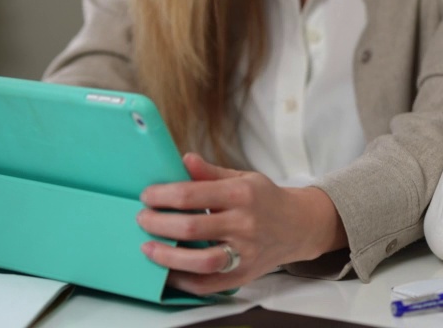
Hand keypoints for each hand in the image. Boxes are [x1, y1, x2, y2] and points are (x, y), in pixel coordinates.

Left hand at [137, 153, 345, 293]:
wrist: (299, 226)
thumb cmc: (266, 200)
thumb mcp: (243, 178)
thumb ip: (211, 173)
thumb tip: (184, 160)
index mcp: (242, 194)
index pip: (192, 194)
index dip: (162, 195)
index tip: (147, 196)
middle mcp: (245, 223)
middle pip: (190, 228)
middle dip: (157, 223)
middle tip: (142, 219)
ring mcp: (245, 252)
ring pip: (199, 260)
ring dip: (167, 256)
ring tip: (148, 247)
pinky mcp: (244, 273)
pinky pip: (208, 283)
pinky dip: (183, 281)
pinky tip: (167, 272)